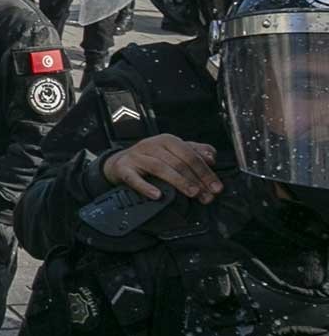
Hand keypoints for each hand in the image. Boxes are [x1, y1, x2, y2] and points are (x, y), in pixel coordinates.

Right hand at [101, 133, 222, 202]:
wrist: (119, 162)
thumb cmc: (151, 158)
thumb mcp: (173, 151)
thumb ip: (194, 152)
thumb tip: (212, 157)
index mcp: (167, 140)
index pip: (191, 155)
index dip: (206, 172)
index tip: (216, 187)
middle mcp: (152, 145)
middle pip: (178, 162)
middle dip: (196, 180)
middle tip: (206, 194)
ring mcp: (137, 157)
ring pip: (160, 168)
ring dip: (179, 181)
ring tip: (192, 193)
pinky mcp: (123, 168)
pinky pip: (135, 179)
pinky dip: (146, 187)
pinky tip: (158, 195)